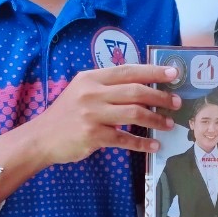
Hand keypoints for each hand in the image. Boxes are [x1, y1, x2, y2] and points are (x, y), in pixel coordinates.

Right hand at [32, 64, 180, 163]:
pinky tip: (153, 146)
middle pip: (135, 92)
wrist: (41, 138)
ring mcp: (92, 115)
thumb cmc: (66, 114)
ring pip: (134, 114)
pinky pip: (124, 139)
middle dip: (160, 97)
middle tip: (176, 103)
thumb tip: (142, 86)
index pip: (128, 71)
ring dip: (155, 120)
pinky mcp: (93, 136)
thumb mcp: (81, 91)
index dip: (153, 72)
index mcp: (91, 78)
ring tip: (168, 124)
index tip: (173, 74)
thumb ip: (106, 86)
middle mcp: (92, 93)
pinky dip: (142, 143)